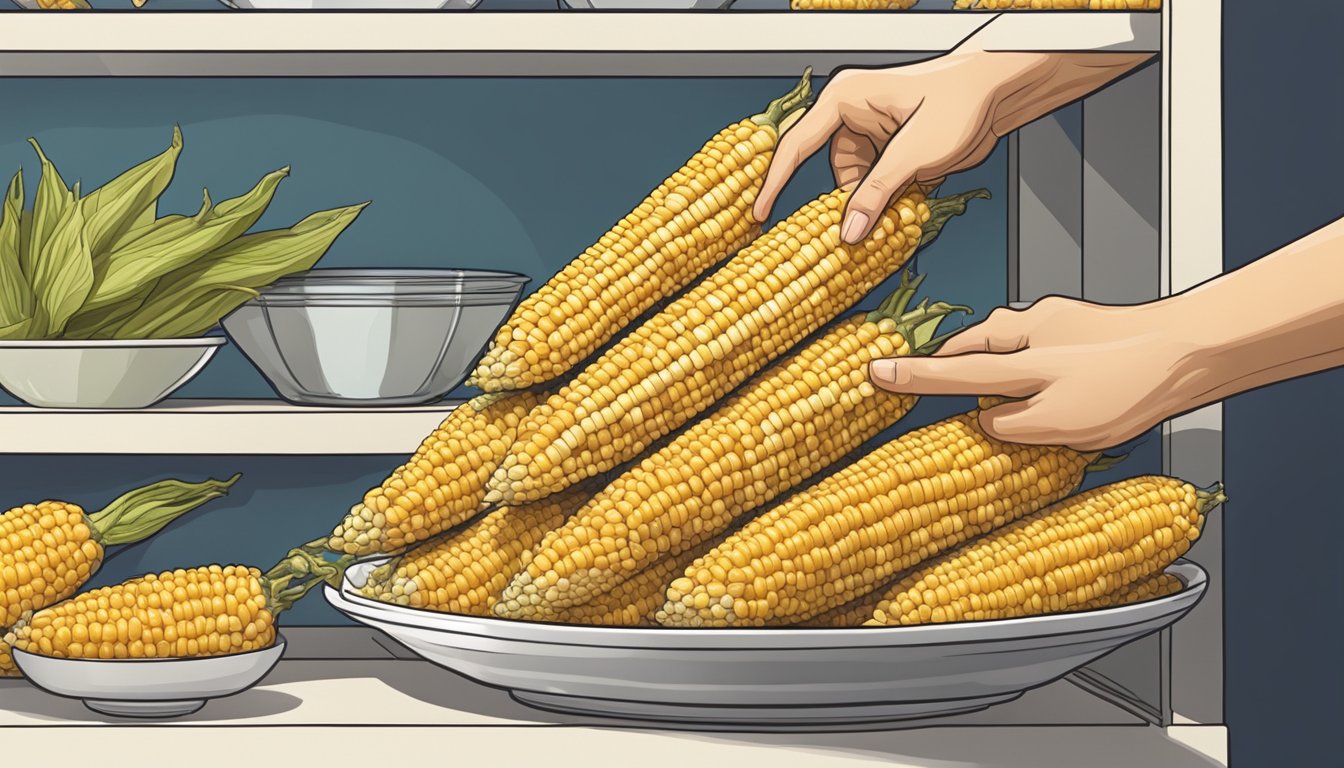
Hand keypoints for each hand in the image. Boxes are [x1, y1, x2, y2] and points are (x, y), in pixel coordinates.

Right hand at [752, 40, 1150, 243]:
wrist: (999, 92)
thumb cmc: (959, 103)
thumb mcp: (914, 154)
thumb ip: (877, 194)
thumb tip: (849, 233)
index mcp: (845, 99)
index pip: (795, 145)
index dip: (775, 183)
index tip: (760, 215)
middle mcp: (851, 113)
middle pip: (829, 171)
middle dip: (846, 202)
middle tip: (853, 231)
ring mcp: (870, 130)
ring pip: (854, 182)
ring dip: (873, 202)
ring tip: (898, 207)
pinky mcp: (888, 147)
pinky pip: (874, 181)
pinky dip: (887, 198)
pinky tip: (905, 204)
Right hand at [868, 296, 1201, 451]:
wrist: (1190, 348)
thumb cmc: (1129, 384)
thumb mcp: (1061, 425)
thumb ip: (1012, 425)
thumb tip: (985, 422)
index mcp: (1016, 356)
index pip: (949, 371)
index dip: (909, 377)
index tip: (873, 373)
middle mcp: (1028, 330)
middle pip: (971, 345)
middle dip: (948, 360)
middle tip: (926, 376)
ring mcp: (1055, 321)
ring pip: (1002, 339)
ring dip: (988, 358)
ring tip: (989, 386)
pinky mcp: (1080, 324)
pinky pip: (1033, 340)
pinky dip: (1022, 356)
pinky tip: (1043, 376)